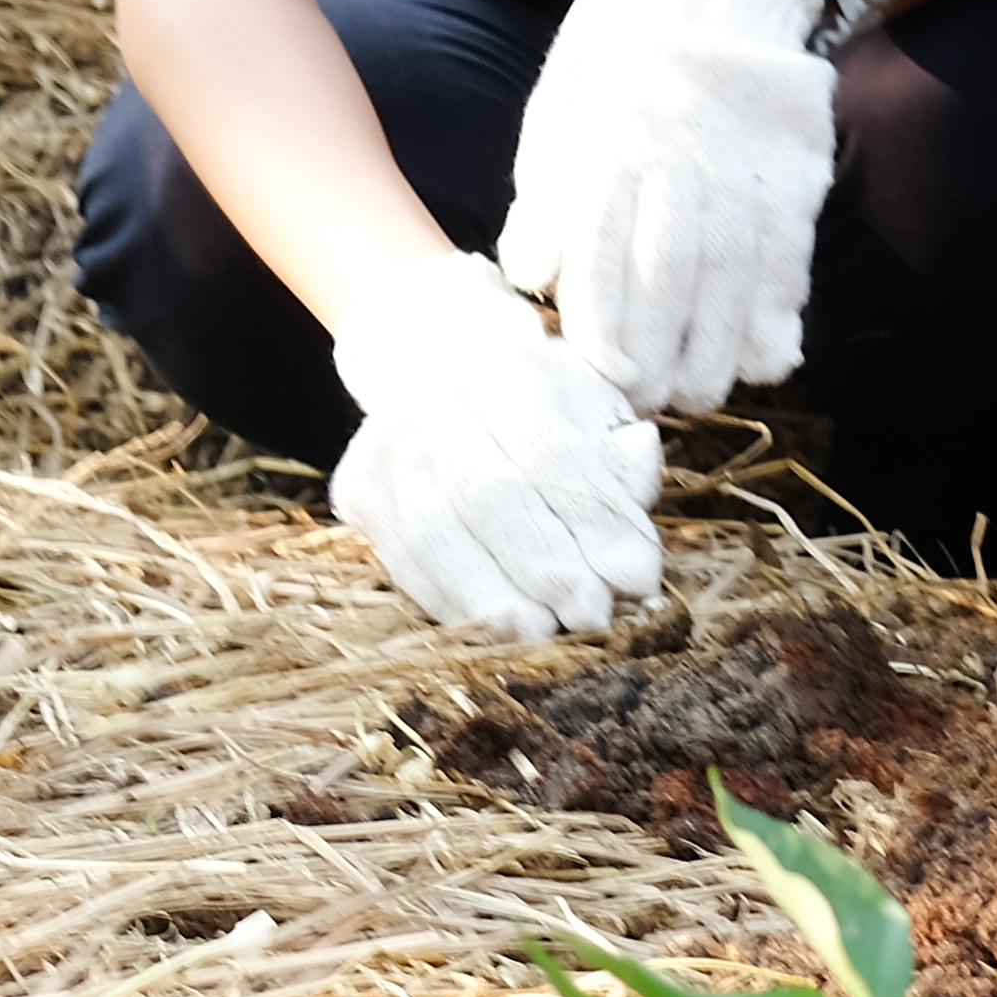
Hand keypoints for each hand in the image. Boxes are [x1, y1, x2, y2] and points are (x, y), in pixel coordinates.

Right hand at [327, 251, 667, 638]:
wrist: (438, 365)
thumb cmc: (539, 401)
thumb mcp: (594, 407)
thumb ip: (619, 454)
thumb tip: (636, 495)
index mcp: (508, 369)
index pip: (554, 457)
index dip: (598, 525)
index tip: (637, 580)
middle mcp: (437, 400)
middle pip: (492, 498)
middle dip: (551, 569)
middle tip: (594, 616)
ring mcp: (387, 443)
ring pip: (438, 535)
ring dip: (497, 598)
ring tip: (547, 632)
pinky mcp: (359, 488)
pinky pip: (404, 560)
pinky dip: (454, 603)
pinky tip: (498, 629)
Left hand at [494, 0, 840, 417]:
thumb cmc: (619, 57)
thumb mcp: (561, 112)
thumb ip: (548, 198)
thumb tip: (532, 276)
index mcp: (608, 152)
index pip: (601, 258)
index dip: (603, 328)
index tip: (601, 379)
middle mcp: (675, 169)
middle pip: (670, 280)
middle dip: (659, 355)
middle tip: (649, 405)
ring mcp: (739, 174)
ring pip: (731, 278)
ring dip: (720, 349)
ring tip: (705, 396)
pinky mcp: (788, 177)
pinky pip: (787, 254)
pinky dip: (781, 309)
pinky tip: (772, 358)